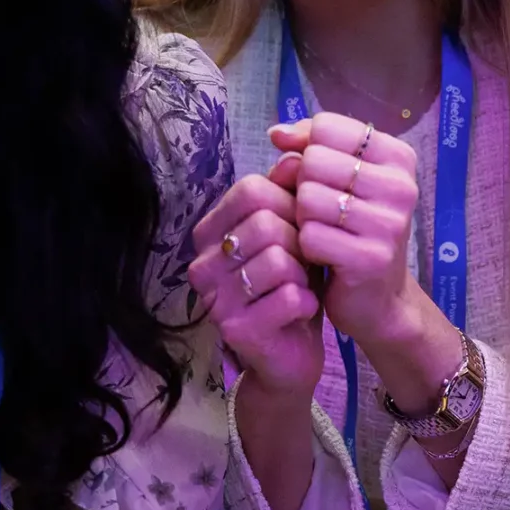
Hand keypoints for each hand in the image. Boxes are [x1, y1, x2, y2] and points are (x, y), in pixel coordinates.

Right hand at [188, 158, 324, 401]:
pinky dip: (307, 303)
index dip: (289, 204)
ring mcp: (214, 298)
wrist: (291, 354)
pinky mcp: (236, 330)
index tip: (298, 229)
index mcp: (210, 232)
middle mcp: (202, 263)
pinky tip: (301, 312)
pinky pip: (289, 297)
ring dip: (304, 275)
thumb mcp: (292, 234)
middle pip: (266, 223)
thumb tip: (294, 155)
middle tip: (303, 265)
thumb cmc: (290, 286)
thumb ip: (291, 194)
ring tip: (300, 288)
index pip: (251, 190)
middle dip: (299, 242)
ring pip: (279, 260)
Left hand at [267, 113, 423, 349]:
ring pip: (308, 198)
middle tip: (321, 212)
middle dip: (302, 187)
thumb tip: (276, 134)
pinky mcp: (371, 258)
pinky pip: (310, 235)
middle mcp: (401, 186)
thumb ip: (307, 147)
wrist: (378, 298)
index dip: (306, 150)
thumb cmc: (351, 229)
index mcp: (397, 157)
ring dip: (302, 218)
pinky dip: (305, 247)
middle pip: (313, 161)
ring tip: (322, 232)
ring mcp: (390, 223)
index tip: (317, 175)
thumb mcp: (337, 179)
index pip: (326, 127)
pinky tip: (322, 255)